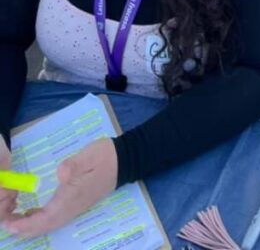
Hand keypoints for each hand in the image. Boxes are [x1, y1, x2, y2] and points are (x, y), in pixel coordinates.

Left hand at [3, 138, 117, 237]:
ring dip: (28, 226)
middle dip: (22, 228)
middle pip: (43, 227)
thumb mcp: (88, 155)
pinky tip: (29, 212)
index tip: (8, 224)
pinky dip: (37, 220)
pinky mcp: (74, 204)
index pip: (45, 219)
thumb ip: (74, 165)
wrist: (122, 160)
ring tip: (11, 218)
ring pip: (47, 225)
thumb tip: (60, 173)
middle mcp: (71, 208)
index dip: (25, 225)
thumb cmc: (104, 156)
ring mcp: (73, 208)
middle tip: (4, 221)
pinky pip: (52, 218)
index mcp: (72, 197)